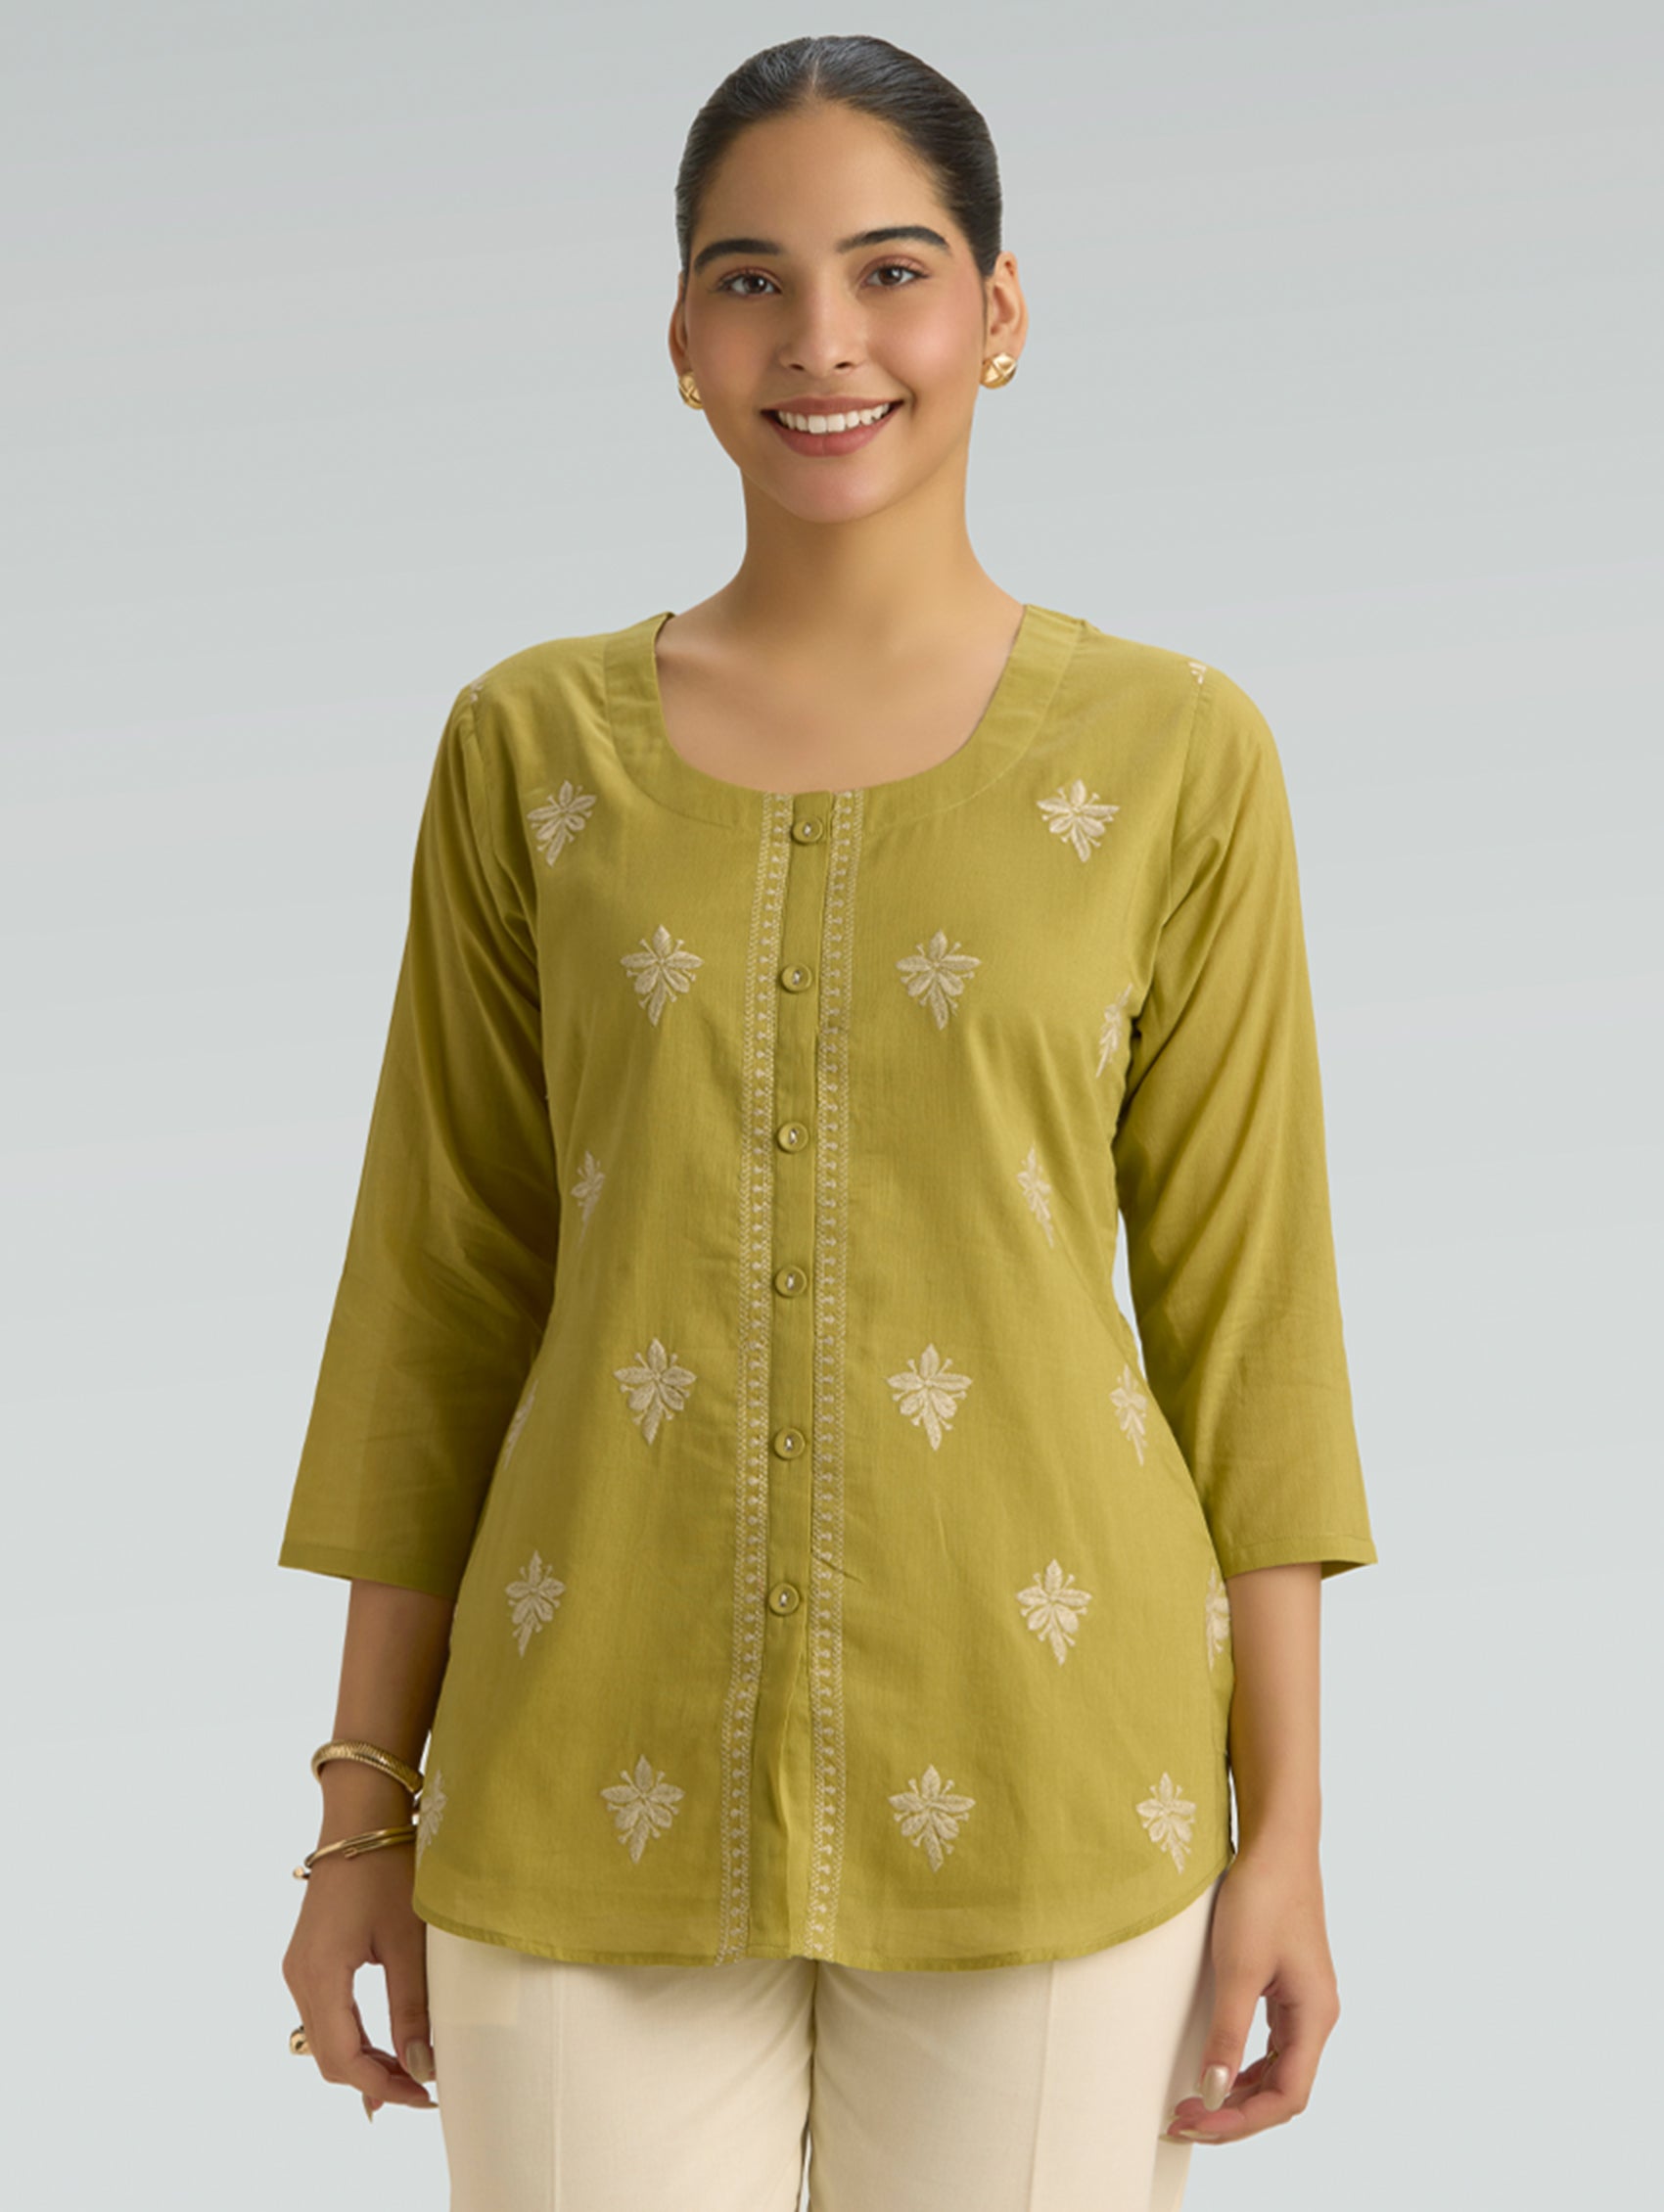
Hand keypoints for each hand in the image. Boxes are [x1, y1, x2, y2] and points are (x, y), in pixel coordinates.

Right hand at [283, 1845, 436, 2117]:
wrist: (361, 1816)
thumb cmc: (387, 1869)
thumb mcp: (408, 1941)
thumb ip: (411, 2007)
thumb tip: (421, 2067)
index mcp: (319, 1975)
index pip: (343, 2060)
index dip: (384, 2087)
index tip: (426, 2097)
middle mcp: (299, 1977)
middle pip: (329, 2058)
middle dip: (375, 2081)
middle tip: (424, 2091)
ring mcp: (300, 1968)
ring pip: (326, 2040)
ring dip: (365, 2063)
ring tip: (411, 2075)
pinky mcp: (309, 1959)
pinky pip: (326, 2016)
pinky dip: (355, 2039)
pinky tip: (385, 2048)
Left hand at [1161, 1839, 1339, 2145]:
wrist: (1276, 1841)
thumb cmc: (1261, 1896)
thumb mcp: (1237, 1968)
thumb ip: (1227, 2034)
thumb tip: (1212, 2093)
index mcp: (1315, 2017)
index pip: (1286, 2097)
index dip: (1240, 2119)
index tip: (1193, 2122)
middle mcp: (1316, 2017)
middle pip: (1282, 2091)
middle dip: (1233, 2112)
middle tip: (1180, 2119)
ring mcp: (1303, 2002)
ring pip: (1276, 2071)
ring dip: (1237, 2092)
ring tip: (1190, 2102)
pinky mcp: (1287, 1986)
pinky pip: (1269, 2045)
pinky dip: (1242, 2065)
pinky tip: (1214, 2068)